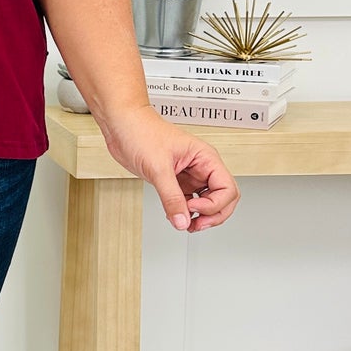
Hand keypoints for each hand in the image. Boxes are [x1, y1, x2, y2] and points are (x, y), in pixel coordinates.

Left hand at [98, 106, 239, 232]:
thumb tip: (182, 221)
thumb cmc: (142, 131)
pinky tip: (174, 215)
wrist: (122, 125)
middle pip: (224, 199)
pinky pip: (188, 202)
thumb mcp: (158, 167)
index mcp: (205, 158)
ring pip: (207, 202)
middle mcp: (201, 167)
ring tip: (184, 223)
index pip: (227, 189)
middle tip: (195, 224)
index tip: (193, 209)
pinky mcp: (175, 181)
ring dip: (200, 217)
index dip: (214, 205)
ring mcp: (189, 175)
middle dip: (213, 215)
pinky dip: (184, 212)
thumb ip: (171, 197)